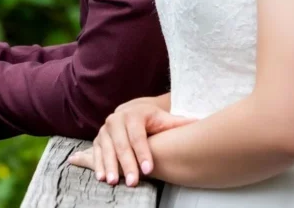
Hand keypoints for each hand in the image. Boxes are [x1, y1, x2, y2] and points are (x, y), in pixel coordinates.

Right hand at [68, 97, 195, 186]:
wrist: (133, 111)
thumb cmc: (152, 119)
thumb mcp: (164, 119)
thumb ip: (179, 122)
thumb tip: (198, 121)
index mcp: (133, 115)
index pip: (138, 136)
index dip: (143, 153)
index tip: (149, 169)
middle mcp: (116, 120)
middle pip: (121, 144)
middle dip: (127, 164)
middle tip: (133, 181)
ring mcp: (105, 130)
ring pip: (106, 149)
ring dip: (109, 166)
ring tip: (114, 181)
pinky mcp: (98, 138)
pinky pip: (95, 152)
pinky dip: (98, 165)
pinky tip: (102, 177)